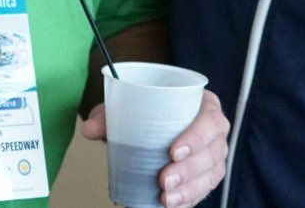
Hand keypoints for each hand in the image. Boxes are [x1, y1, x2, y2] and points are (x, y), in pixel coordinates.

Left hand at [79, 89, 230, 207]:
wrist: (152, 122)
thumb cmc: (148, 110)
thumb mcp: (128, 106)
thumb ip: (109, 115)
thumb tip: (89, 130)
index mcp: (205, 105)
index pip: (209, 120)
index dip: (196, 137)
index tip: (173, 151)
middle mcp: (215, 130)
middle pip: (212, 152)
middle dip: (189, 170)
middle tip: (164, 181)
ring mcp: (214, 154)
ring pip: (211, 174)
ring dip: (190, 189)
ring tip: (165, 198)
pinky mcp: (208, 174)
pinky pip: (205, 189)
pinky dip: (190, 199)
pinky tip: (172, 205)